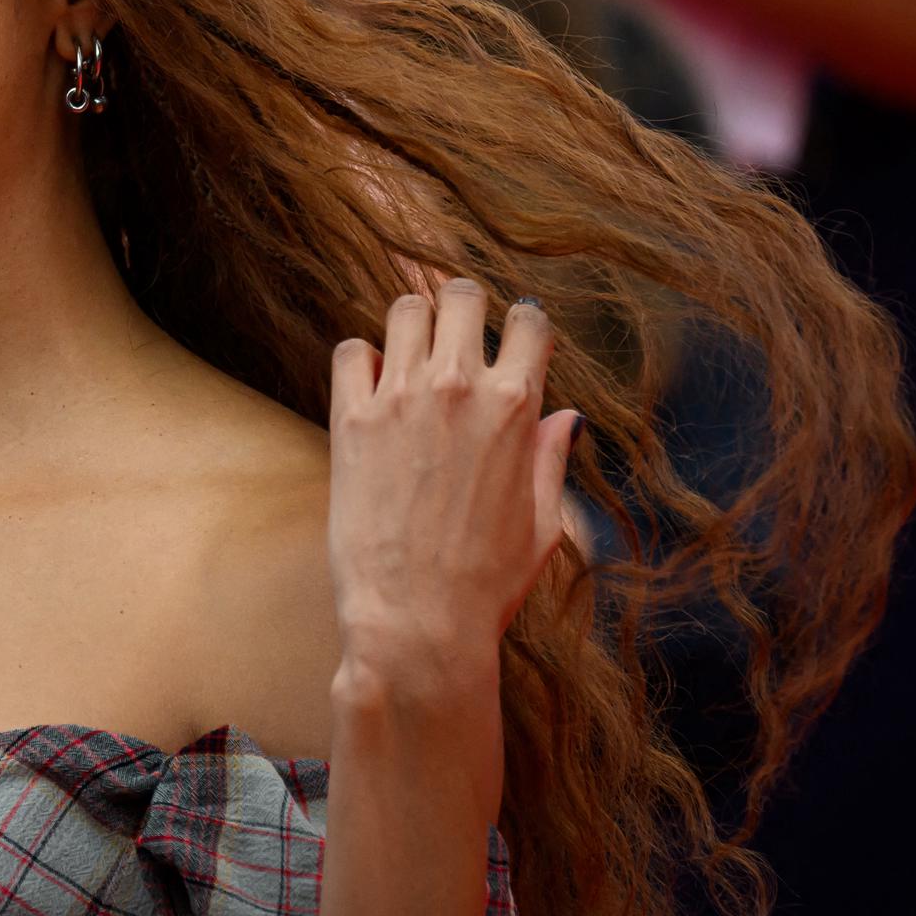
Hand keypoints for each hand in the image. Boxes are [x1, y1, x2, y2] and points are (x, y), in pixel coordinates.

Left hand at [326, 281, 577, 689]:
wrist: (416, 619)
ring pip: (405, 309)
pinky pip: (351, 352)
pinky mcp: (350, 419)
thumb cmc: (487, 582)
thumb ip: (549, 459)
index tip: (509, 342)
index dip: (522, 326)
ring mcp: (401, 399)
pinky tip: (370, 389)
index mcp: (516, 407)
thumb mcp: (541, 521)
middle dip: (462, 309)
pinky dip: (361, 360)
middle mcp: (458, 388)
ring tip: (410, 358)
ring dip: (412, 326)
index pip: (529, 321)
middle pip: (461, 296)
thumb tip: (565, 418)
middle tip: (454, 337)